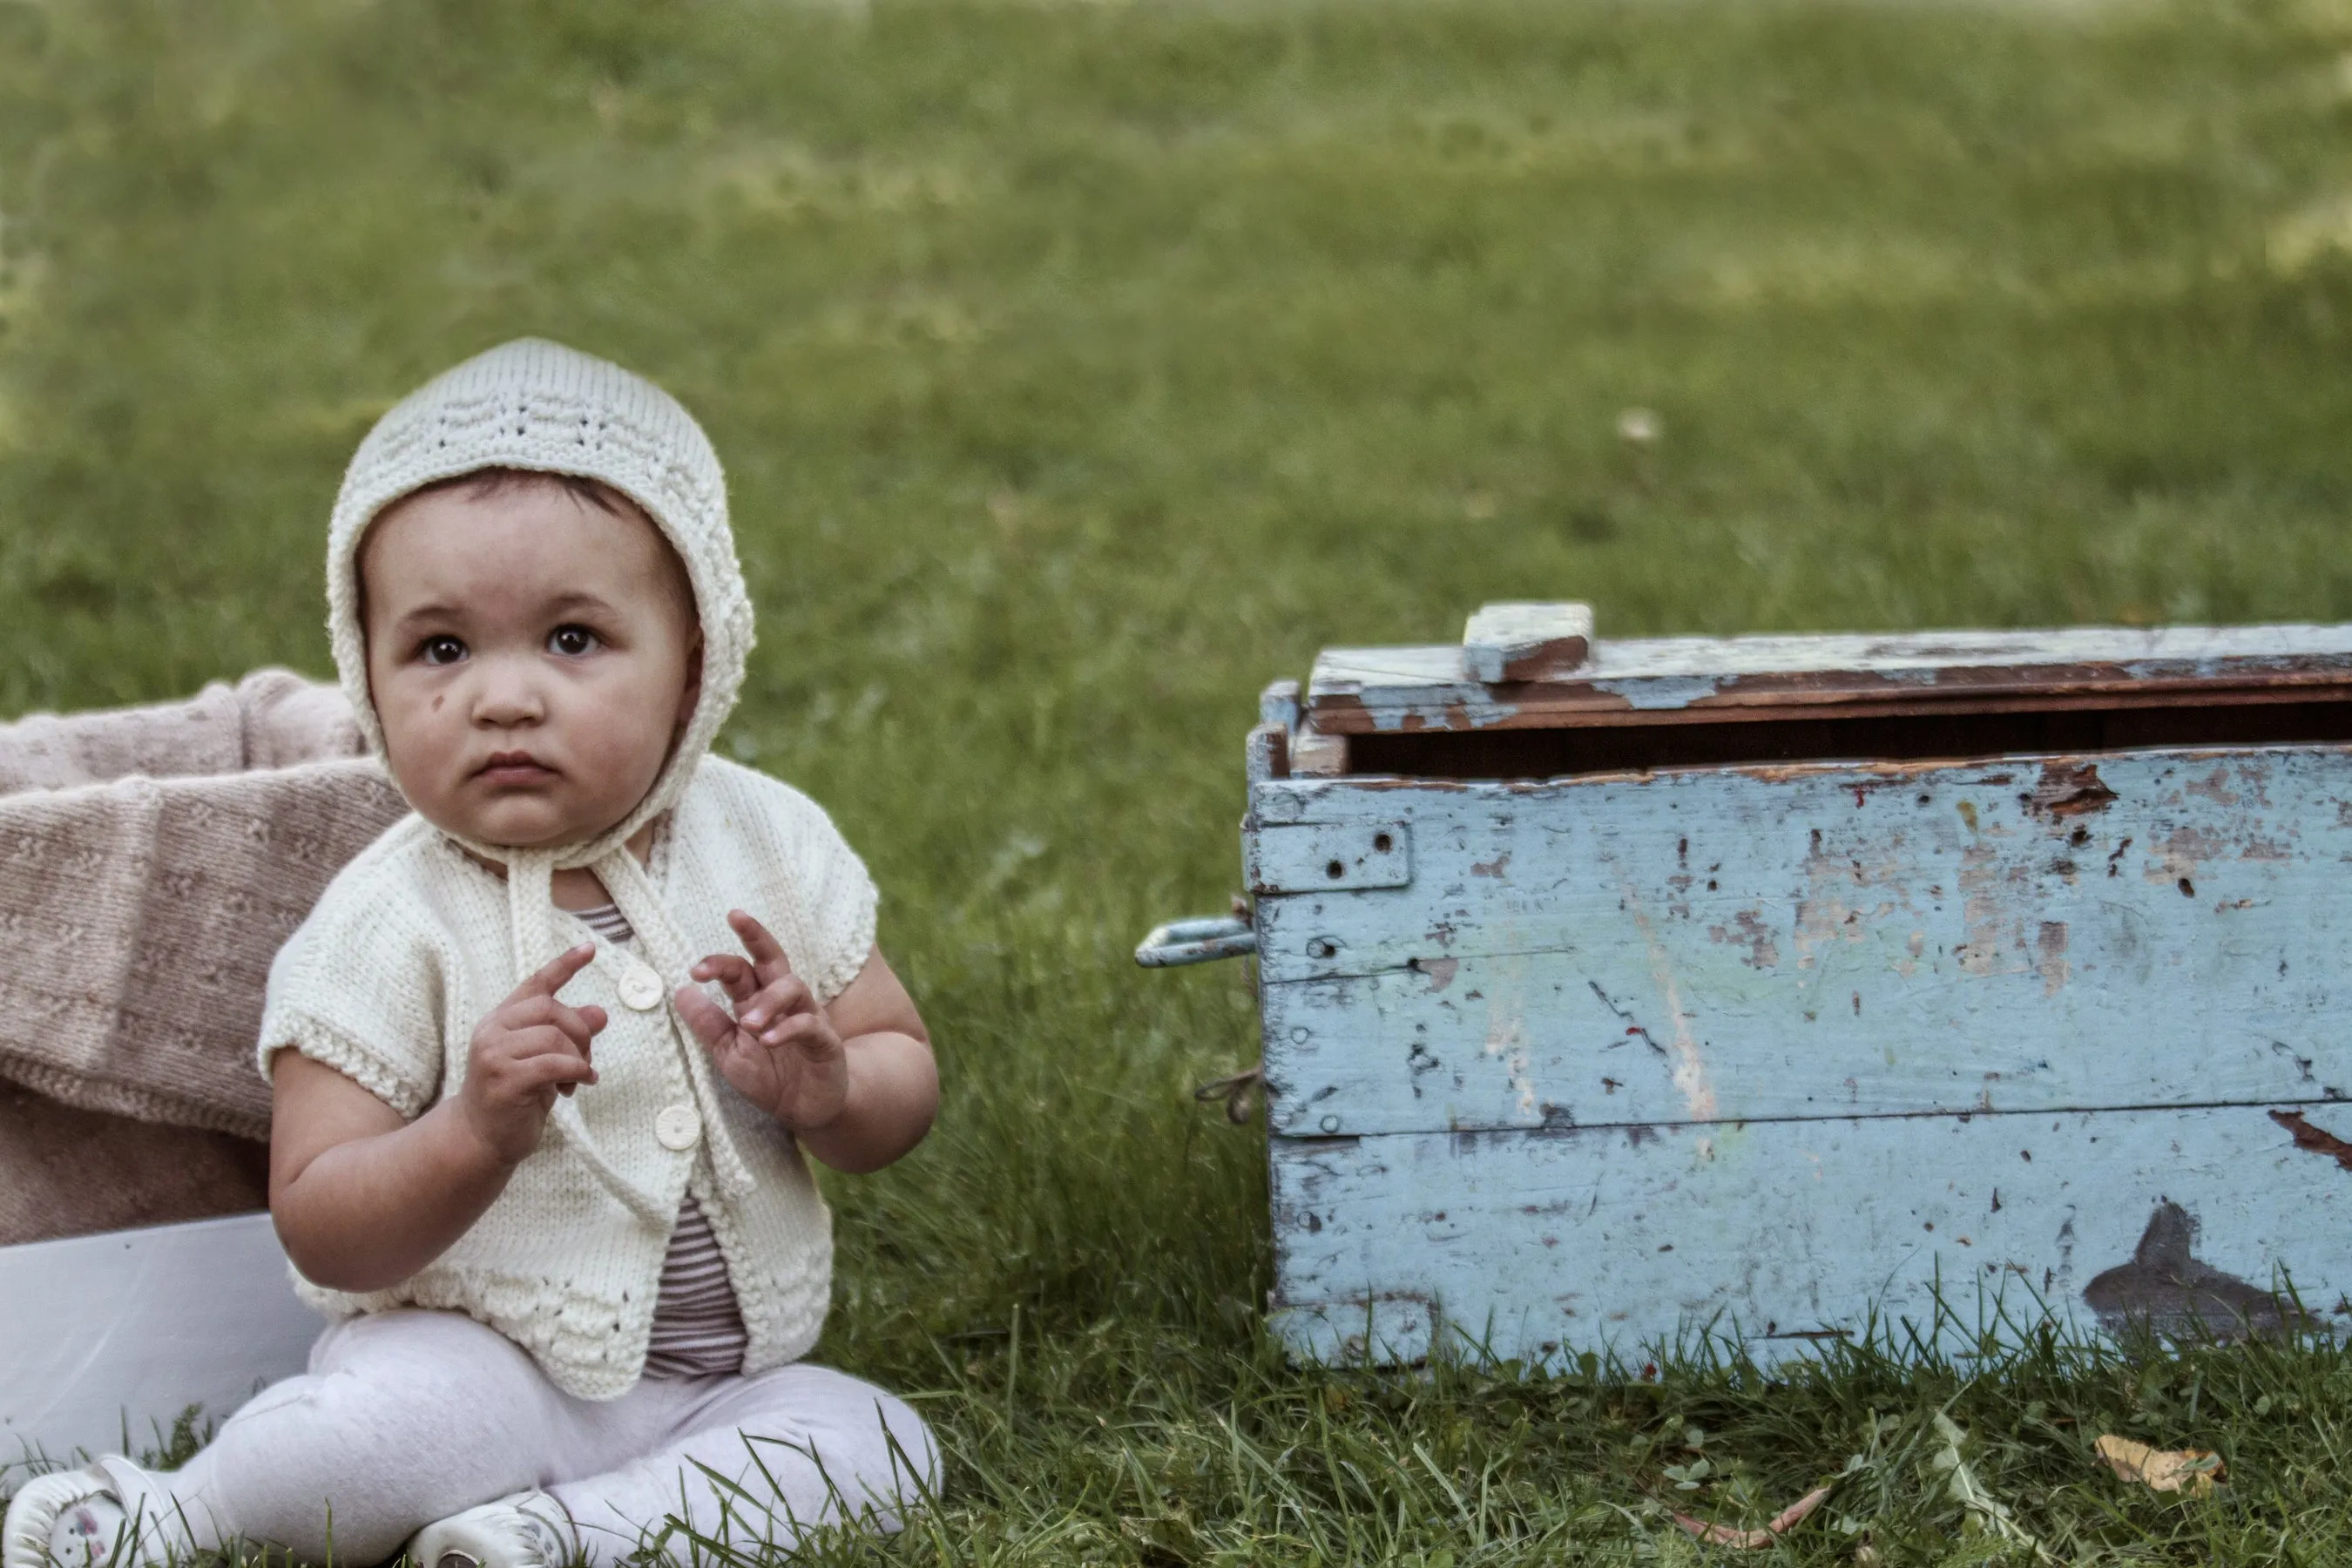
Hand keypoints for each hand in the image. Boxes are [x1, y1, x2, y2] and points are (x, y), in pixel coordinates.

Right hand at [458, 943, 605, 1165]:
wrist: (481, 1138)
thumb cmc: (516, 1096)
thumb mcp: (546, 1059)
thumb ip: (567, 1035)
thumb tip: (600, 1013)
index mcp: (500, 1019)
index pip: (535, 983)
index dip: (564, 965)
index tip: (590, 949)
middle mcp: (492, 1030)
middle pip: (551, 1009)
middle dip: (579, 1032)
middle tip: (586, 1060)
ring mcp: (494, 1054)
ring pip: (554, 1037)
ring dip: (577, 1058)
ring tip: (577, 1079)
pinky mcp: (504, 1080)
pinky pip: (553, 1064)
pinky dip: (576, 1072)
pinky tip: (578, 1085)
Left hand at [675, 910, 847, 1132]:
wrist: (808, 1109)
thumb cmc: (770, 1077)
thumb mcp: (728, 1053)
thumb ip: (708, 1024)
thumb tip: (681, 991)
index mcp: (757, 1002)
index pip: (740, 970)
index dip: (719, 963)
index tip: (694, 971)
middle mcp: (783, 1003)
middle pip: (773, 958)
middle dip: (756, 935)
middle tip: (736, 917)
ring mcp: (808, 1017)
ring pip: (792, 987)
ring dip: (767, 1000)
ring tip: (748, 1023)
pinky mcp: (825, 1041)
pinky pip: (810, 1025)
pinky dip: (788, 1028)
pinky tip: (768, 1039)